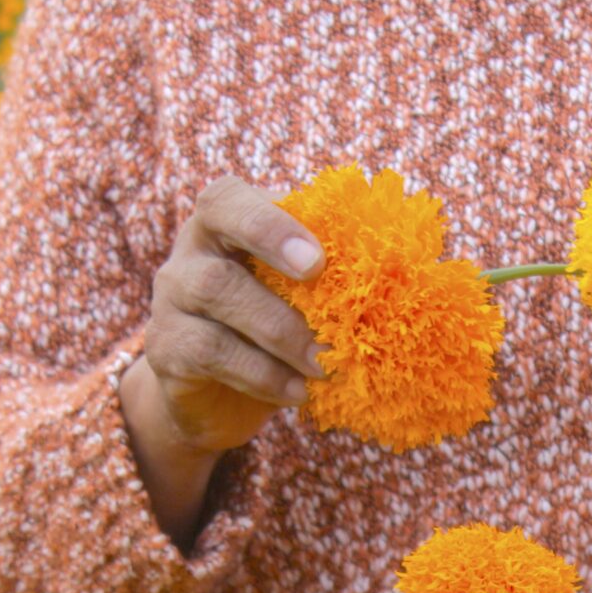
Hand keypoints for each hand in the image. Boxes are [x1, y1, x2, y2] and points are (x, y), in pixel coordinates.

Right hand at [119, 176, 324, 547]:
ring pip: (215, 303)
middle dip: (279, 290)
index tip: (318, 261)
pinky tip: (297, 391)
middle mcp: (189, 253)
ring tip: (324, 363)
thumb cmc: (275, 319)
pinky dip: (261, 374)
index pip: (227, 201)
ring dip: (280, 335)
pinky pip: (210, 354)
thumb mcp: (301, 287)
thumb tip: (424, 263)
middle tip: (333, 317)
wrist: (214, 390)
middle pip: (218, 260)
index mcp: (224, 221)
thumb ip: (336, 265)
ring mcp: (171, 302)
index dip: (270, 224)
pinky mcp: (167, 351)